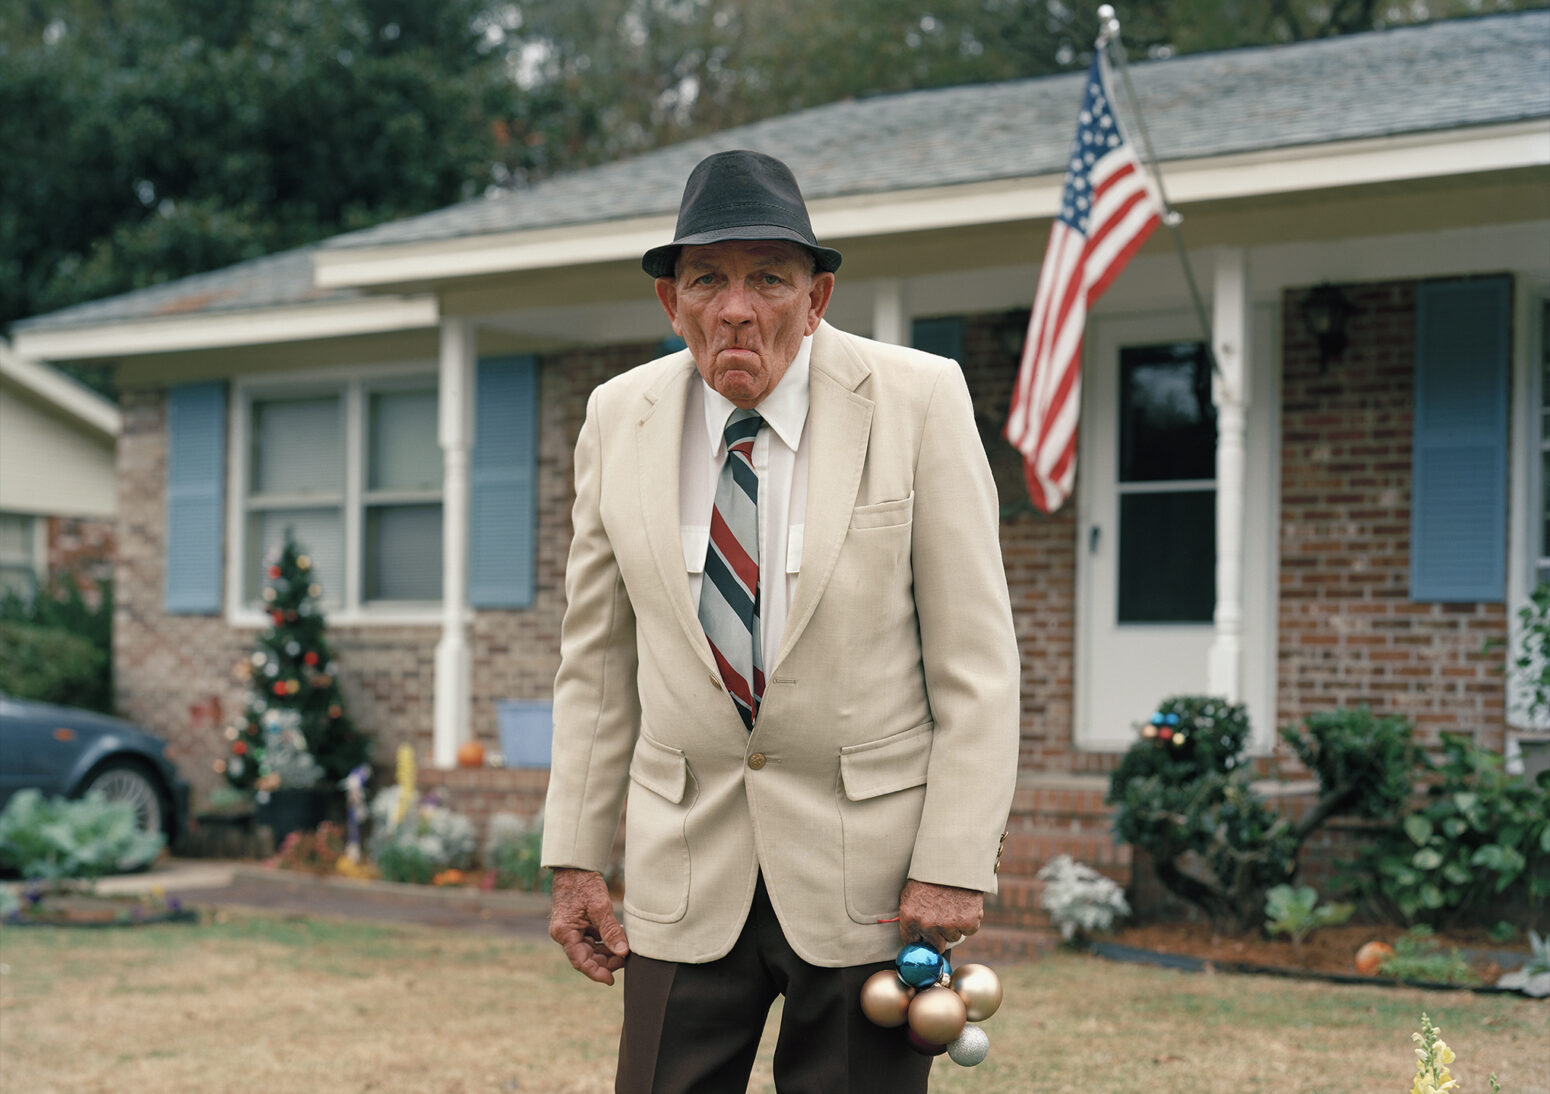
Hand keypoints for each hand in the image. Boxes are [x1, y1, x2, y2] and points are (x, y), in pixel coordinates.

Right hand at [549, 867, 629, 984]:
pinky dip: (604, 942)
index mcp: (564, 932)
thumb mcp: (600, 906)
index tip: (611, 980)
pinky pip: (591, 940)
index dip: (596, 973)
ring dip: (606, 953)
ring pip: (590, 950)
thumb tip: (623, 952)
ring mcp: (570, 930)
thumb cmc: (584, 883)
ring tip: (624, 950)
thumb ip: (610, 930)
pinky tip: (617, 939)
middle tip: (625, 960)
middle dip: (605, 962)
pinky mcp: (577, 925)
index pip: (580, 961)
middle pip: (586, 957)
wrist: (575, 867)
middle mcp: (564, 934)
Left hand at [897, 879, 982, 952]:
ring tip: (954, 905)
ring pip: (954, 937)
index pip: (912, 942)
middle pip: (936, 945)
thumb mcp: (911, 893)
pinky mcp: (968, 922)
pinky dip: (970, 920)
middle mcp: (927, 924)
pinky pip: (970, 930)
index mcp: (910, 917)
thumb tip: (914, 935)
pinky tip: (965, 904)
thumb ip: (911, 916)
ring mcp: (948, 925)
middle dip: (940, 934)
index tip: (926, 936)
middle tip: (944, 917)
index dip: (921, 938)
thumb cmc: (930, 874)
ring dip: (955, 926)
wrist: (953, 857)